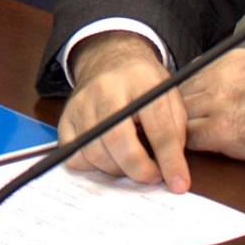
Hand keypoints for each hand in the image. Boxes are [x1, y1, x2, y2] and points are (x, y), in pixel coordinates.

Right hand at [57, 32, 190, 191]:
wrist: (109, 60)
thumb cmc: (143, 83)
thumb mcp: (169, 96)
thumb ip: (176, 132)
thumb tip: (174, 175)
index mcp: (141, 79)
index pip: (157, 126)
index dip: (170, 160)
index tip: (178, 183)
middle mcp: (106, 88)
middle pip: (118, 140)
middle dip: (139, 169)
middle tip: (152, 176)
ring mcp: (81, 103)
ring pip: (95, 152)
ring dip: (118, 170)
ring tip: (133, 164)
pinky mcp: (66, 117)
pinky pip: (74, 156)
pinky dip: (92, 166)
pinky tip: (108, 156)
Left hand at [179, 49, 244, 167]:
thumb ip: (236, 76)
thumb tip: (217, 88)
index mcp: (231, 61)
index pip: (190, 78)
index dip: (185, 99)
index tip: (182, 112)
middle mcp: (221, 77)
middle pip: (181, 96)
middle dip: (177, 115)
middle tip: (172, 132)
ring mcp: (219, 103)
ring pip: (181, 117)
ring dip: (178, 133)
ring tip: (175, 146)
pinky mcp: (223, 130)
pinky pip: (189, 139)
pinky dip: (185, 149)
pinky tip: (186, 157)